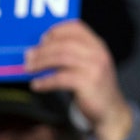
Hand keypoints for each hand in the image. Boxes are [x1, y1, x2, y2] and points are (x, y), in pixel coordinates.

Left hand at [24, 20, 132, 139]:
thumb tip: (40, 50)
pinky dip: (45, 81)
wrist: (111, 112)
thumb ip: (72, 56)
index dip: (57, 30)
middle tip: (28, 56)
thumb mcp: (88, 67)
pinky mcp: (88, 83)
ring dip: (41, 62)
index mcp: (98, 46)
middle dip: (42, 49)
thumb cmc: (94, 89)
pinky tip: (36, 85)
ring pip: (61, 58)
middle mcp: (98, 53)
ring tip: (29, 68)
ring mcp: (94, 68)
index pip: (77, 27)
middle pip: (64, 43)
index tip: (42, 39)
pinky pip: (60, 78)